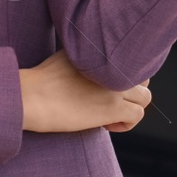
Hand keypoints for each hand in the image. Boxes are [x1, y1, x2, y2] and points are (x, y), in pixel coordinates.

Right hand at [19, 48, 152, 133]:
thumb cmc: (42, 80)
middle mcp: (114, 66)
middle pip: (144, 77)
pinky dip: (126, 123)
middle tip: (111, 101)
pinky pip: (137, 115)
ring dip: (132, 108)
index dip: (124, 77)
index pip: (132, 60)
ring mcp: (115, 87)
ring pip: (145, 97)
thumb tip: (96, 65)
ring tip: (109, 115)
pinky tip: (107, 125)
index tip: (108, 88)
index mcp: (104, 51)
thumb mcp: (68, 56)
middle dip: (132, 91)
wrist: (31, 96)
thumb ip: (88, 56)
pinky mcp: (113, 108)